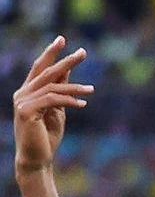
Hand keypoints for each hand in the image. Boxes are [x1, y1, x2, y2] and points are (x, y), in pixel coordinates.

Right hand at [14, 39, 90, 175]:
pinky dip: (69, 100)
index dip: (51, 53)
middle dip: (66, 61)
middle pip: (46, 72)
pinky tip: (82, 104)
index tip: (62, 39)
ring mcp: (22, 102)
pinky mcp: (26, 111)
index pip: (39, 68)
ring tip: (91, 90)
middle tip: (83, 52)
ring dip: (74, 88)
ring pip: (52, 86)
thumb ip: (60, 90)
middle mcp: (22, 94)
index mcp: (28, 91)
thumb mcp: (58, 108)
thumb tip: (68, 70)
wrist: (38, 158)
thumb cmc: (47, 135)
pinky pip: (52, 100)